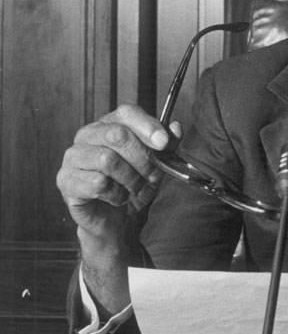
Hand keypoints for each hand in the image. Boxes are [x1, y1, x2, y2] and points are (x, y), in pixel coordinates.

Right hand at [57, 104, 177, 240]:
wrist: (119, 221)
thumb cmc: (135, 187)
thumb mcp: (158, 164)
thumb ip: (168, 145)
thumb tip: (175, 128)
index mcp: (110, 123)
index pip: (127, 112)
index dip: (148, 126)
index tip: (164, 144)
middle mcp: (88, 135)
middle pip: (118, 135)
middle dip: (142, 159)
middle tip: (152, 176)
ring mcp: (73, 156)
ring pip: (107, 160)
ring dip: (130, 180)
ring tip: (135, 189)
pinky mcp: (65, 180)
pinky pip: (97, 183)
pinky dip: (115, 195)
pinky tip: (117, 198)